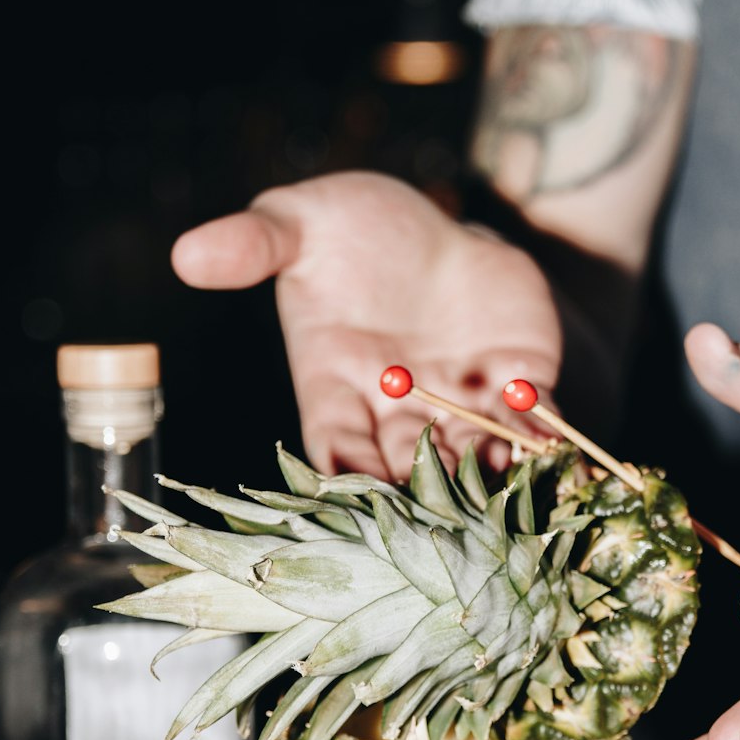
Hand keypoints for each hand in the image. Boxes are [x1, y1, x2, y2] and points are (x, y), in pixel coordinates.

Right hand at [171, 171, 562, 477]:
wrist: (442, 224)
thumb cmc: (355, 229)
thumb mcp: (301, 221)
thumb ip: (254, 242)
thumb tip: (186, 253)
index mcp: (334, 388)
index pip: (334, 447)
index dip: (346, 474)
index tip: (358, 493)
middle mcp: (396, 415)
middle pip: (404, 471)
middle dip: (419, 496)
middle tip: (436, 518)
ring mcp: (460, 407)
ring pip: (472, 459)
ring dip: (485, 478)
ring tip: (496, 489)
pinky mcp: (520, 387)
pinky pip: (533, 425)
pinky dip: (544, 442)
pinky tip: (554, 456)